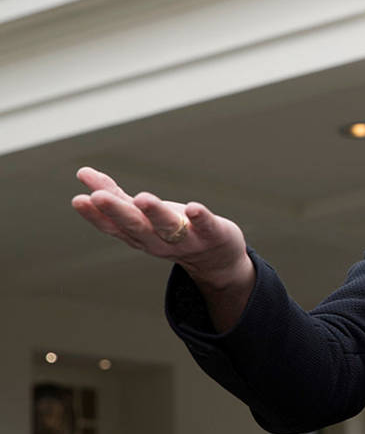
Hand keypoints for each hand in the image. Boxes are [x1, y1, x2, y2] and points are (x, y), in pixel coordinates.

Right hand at [71, 167, 253, 317]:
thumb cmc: (173, 231)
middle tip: (98, 197)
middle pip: (136, 226)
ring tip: (142, 198)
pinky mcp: (212, 234)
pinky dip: (199, 217)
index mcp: (139, 234)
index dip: (95, 215)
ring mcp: (186, 239)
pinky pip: (206, 226)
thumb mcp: (142, 215)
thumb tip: (82, 173)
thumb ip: (115, 195)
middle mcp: (158, 240)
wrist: (216, 260)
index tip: (79, 200)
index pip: (113, 227)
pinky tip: (193, 207)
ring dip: (154, 212)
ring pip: (167, 227)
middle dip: (117, 212)